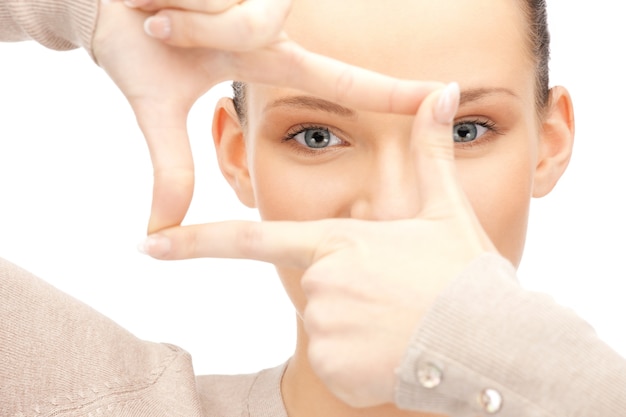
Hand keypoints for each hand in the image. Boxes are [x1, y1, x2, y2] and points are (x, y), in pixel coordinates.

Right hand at [93, 1, 441, 232]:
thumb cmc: (134, 44)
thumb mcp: (157, 110)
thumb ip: (171, 169)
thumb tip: (154, 235)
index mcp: (266, 62)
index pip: (342, 81)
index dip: (391, 94)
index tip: (445, 96)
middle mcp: (273, 26)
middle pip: (274, 46)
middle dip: (208, 34)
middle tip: (159, 26)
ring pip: (249, 24)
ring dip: (185, 24)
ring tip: (156, 11)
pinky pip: (225, 4)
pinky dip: (177, 4)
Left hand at [137, 83, 496, 406]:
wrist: (491, 341)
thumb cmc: (465, 276)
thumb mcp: (446, 210)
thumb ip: (429, 153)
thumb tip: (441, 92)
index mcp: (337, 241)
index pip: (250, 239)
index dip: (195, 242)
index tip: (148, 244)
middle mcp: (321, 282)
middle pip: (312, 287)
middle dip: (347, 292)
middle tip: (395, 296)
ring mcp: (325, 327)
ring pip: (326, 326)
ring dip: (357, 327)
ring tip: (400, 324)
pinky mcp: (334, 368)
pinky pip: (337, 362)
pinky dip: (361, 361)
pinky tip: (395, 353)